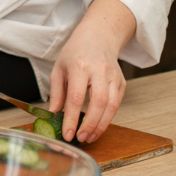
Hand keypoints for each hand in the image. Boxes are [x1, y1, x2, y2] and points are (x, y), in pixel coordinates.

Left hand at [49, 0, 136, 142]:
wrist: (98, 37)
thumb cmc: (75, 53)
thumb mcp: (58, 68)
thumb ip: (56, 93)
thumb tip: (54, 114)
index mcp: (80, 67)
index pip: (76, 97)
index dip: (72, 118)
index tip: (67, 134)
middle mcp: (99, 71)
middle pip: (98, 103)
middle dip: (90, 125)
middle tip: (80, 138)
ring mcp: (113, 77)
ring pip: (111, 106)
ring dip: (101, 126)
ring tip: (89, 137)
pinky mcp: (121, 83)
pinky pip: (116, 104)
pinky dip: (108, 118)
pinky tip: (98, 126)